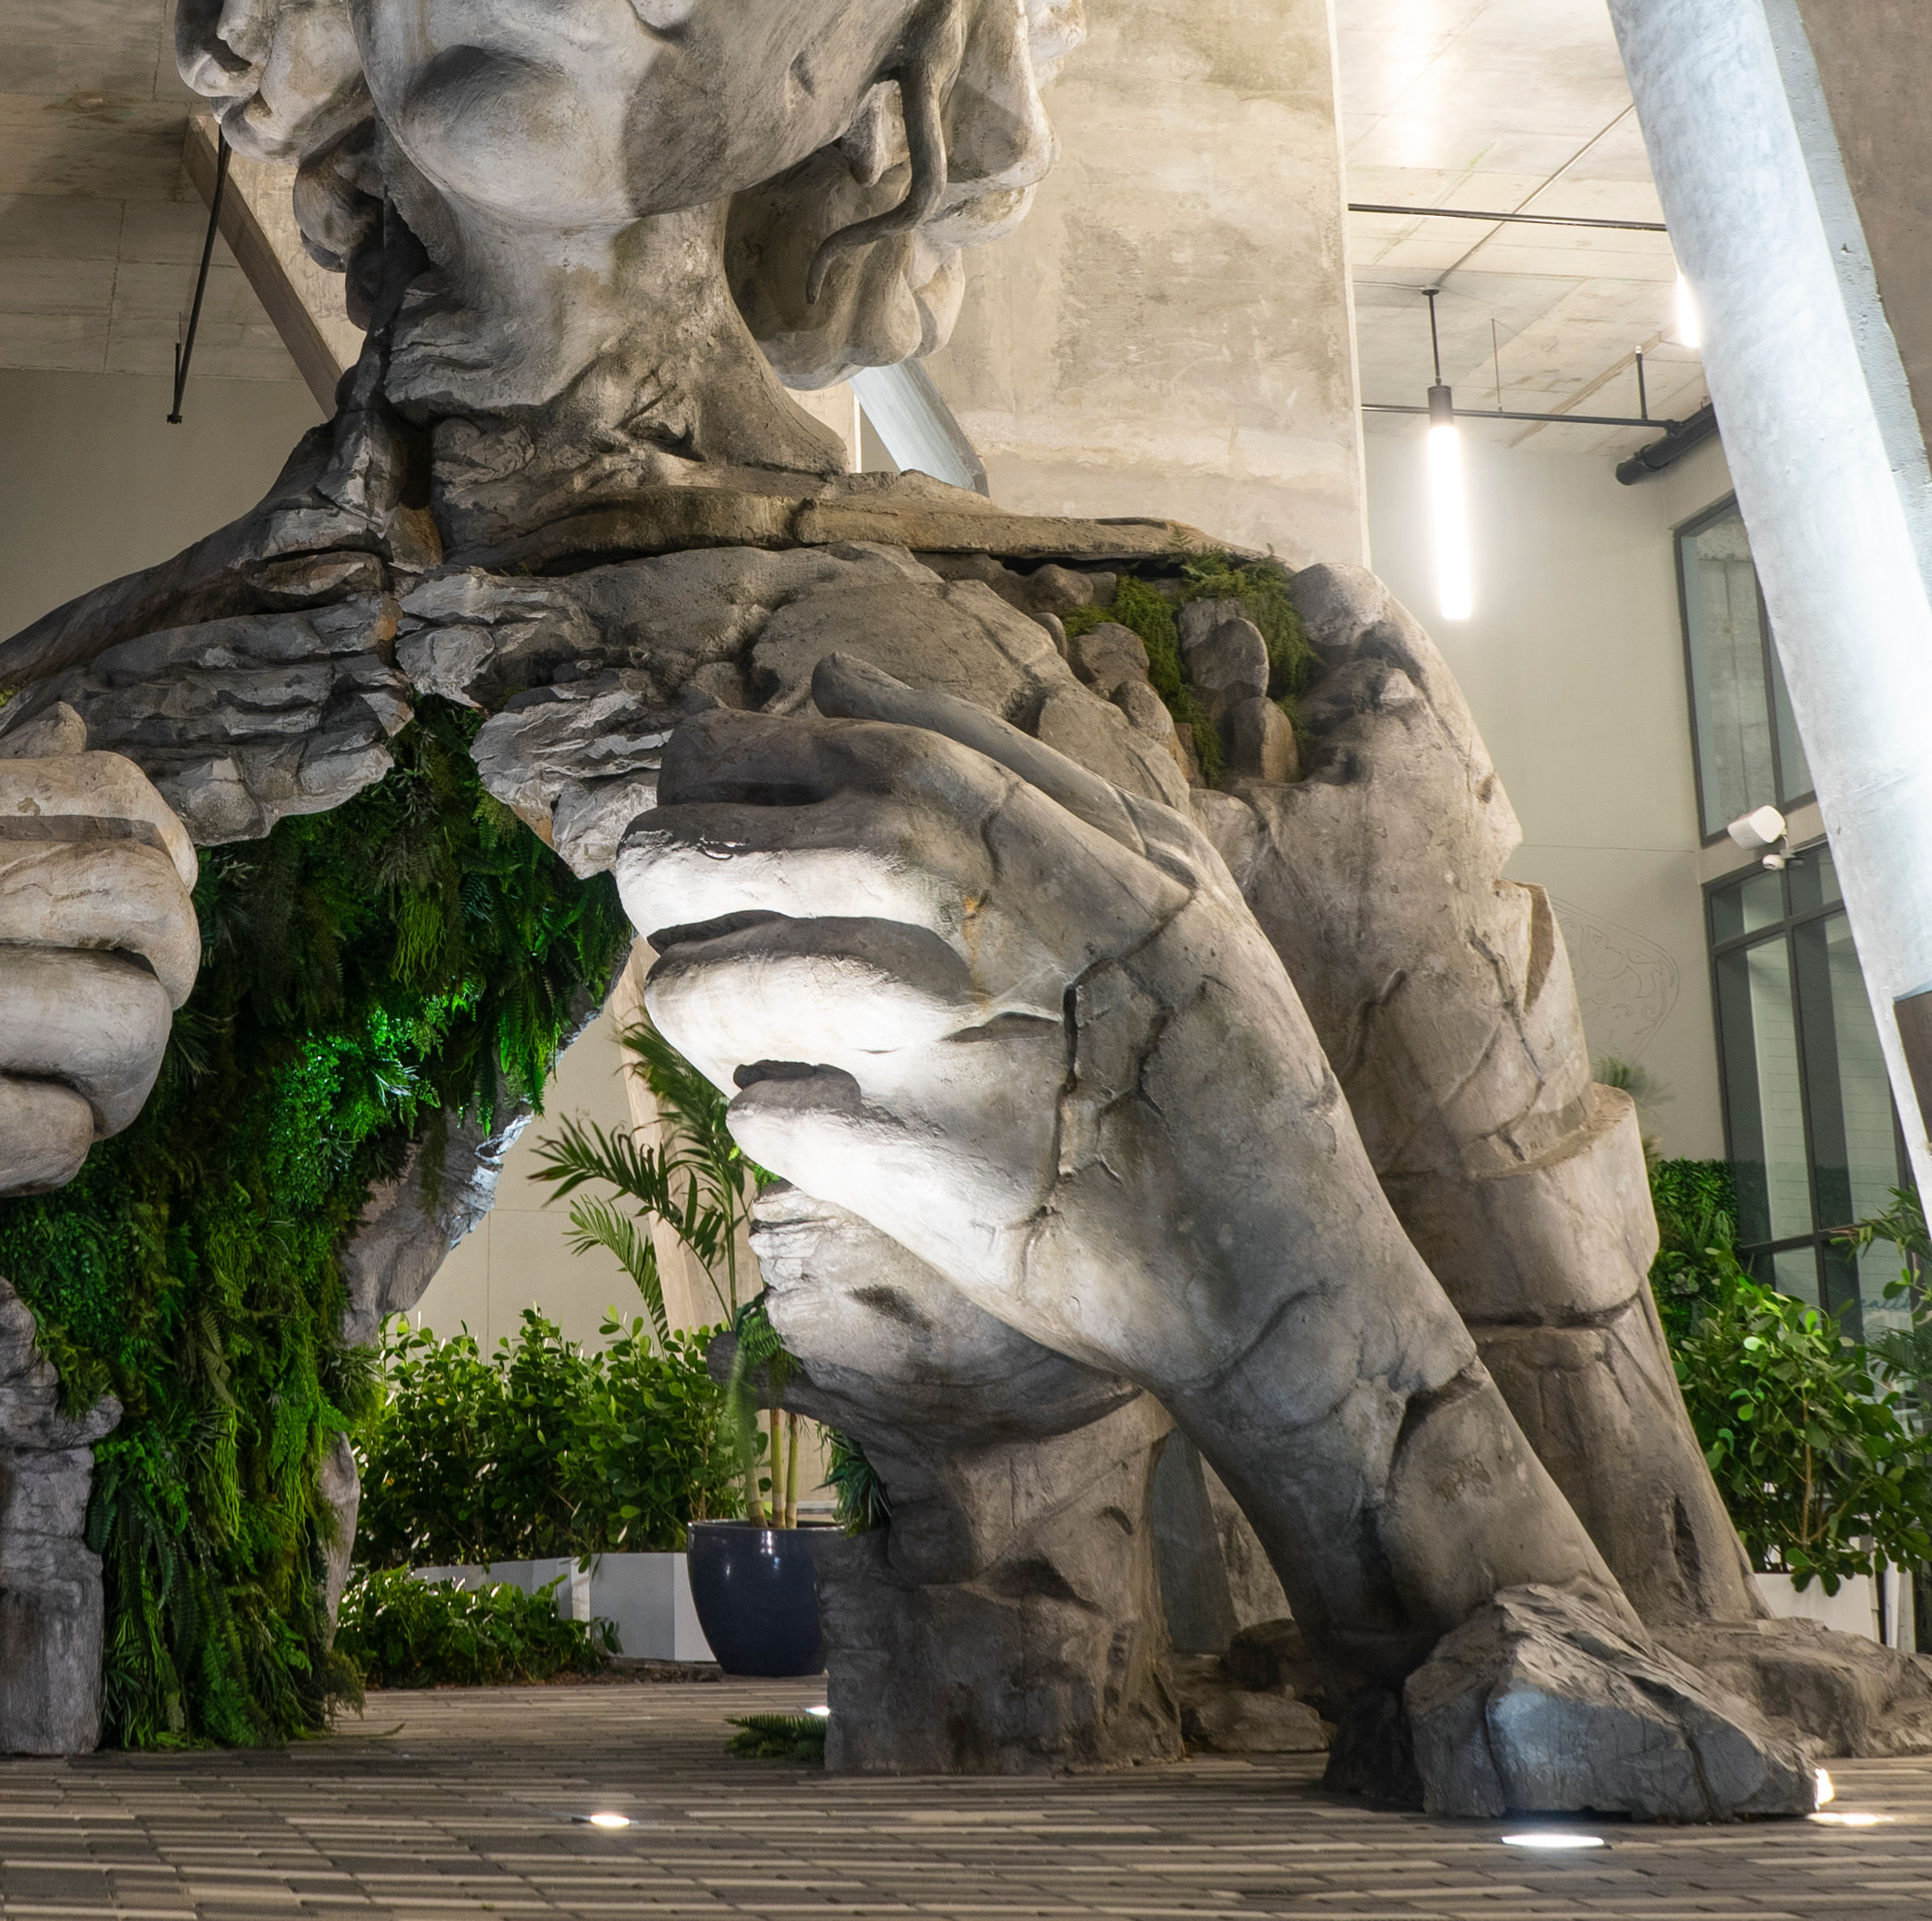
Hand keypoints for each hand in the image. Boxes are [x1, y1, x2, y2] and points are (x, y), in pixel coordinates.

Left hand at [616, 652, 1360, 1396]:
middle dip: (661, 892)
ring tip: (769, 1030)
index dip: (695, 778)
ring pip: (689, 992)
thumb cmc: (1218, 1039)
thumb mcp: (1153, 856)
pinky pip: (749, 1117)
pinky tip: (845, 1124)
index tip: (709, 810)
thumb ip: (986, 754)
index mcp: (972, 811)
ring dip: (708, 1016)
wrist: (1269, 1252)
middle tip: (709, 927)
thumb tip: (826, 679)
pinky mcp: (888, 1164)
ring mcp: (903, 1037)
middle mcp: (922, 902)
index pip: (736, 751)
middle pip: (676, 857)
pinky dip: (780, 1123)